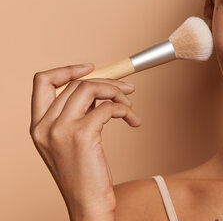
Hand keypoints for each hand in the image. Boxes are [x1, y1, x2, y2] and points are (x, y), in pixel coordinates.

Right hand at [30, 64, 141, 220]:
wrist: (87, 203)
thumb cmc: (85, 174)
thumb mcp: (72, 141)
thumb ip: (77, 114)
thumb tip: (98, 90)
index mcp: (38, 125)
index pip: (42, 81)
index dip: (67, 69)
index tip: (91, 68)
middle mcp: (44, 125)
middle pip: (75, 82)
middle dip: (107, 82)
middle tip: (127, 90)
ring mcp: (61, 130)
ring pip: (90, 87)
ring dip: (117, 92)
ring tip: (131, 105)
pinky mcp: (82, 135)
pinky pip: (109, 107)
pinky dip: (126, 109)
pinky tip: (134, 120)